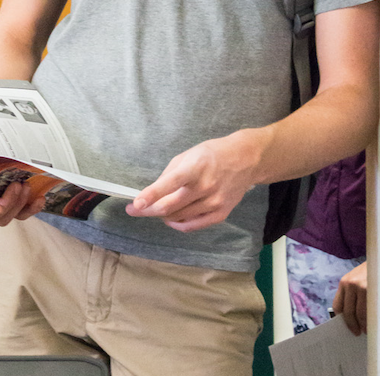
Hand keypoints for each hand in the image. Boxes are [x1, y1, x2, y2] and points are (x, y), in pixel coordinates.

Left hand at [125, 130, 262, 231]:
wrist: (245, 159)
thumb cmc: (212, 153)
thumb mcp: (188, 154)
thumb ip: (170, 174)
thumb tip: (153, 192)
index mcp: (196, 168)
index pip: (170, 184)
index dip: (150, 195)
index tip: (135, 204)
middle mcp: (205, 187)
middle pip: (170, 207)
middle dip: (148, 210)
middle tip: (134, 210)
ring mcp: (214, 203)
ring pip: (179, 217)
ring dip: (162, 215)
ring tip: (156, 208)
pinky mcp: (221, 214)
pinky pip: (193, 226)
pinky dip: (178, 223)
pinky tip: (171, 218)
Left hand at [332, 261, 367, 335]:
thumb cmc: (371, 271)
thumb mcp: (357, 278)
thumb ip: (352, 293)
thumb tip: (350, 315)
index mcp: (344, 282)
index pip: (337, 306)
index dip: (341, 318)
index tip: (346, 325)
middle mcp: (351, 284)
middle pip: (348, 312)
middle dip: (352, 325)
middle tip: (356, 332)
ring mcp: (363, 287)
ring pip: (360, 314)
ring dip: (363, 325)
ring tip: (366, 329)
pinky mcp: (374, 290)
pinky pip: (371, 311)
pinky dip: (371, 320)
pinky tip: (373, 322)